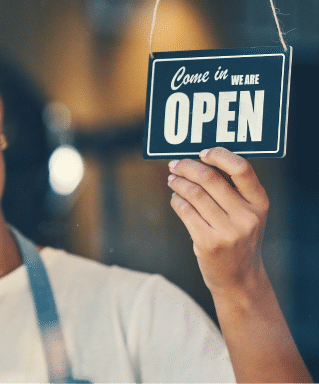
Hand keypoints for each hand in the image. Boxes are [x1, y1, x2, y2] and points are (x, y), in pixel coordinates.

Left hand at [167, 147, 268, 296]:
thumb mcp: (247, 214)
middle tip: (175, 164)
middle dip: (187, 166)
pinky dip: (176, 200)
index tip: (202, 153)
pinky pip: (185, 211)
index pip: (241, 168)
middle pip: (210, 178)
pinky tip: (175, 198)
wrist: (239, 279)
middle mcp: (246, 216)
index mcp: (259, 203)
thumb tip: (198, 160)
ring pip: (194, 193)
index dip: (219, 155)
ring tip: (172, 180)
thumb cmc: (239, 239)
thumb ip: (233, 191)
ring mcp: (228, 231)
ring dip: (178, 182)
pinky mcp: (208, 242)